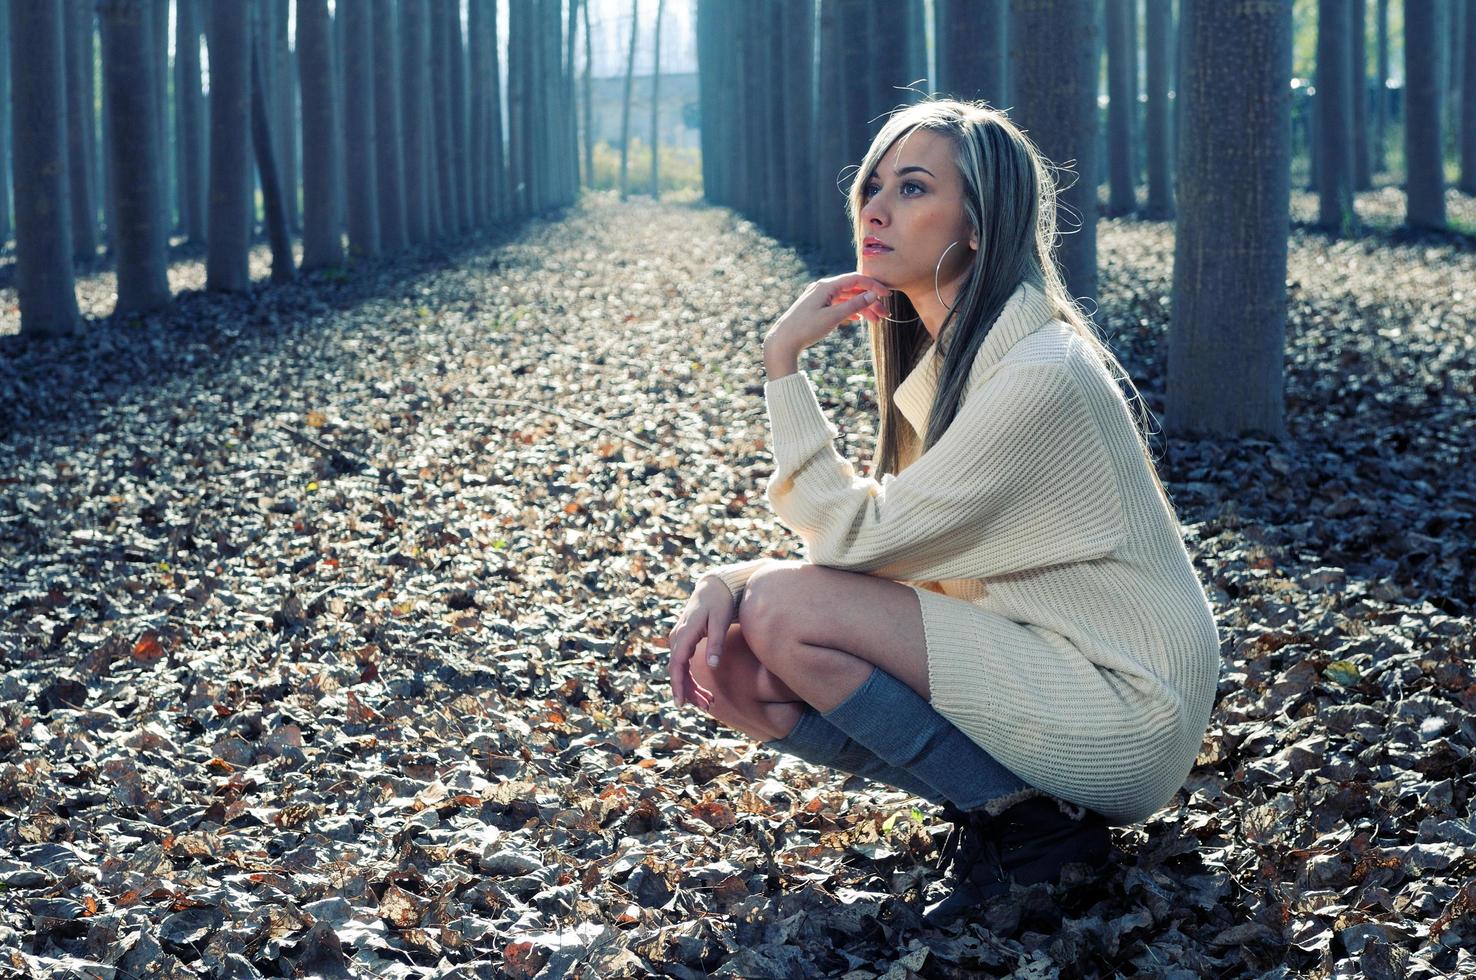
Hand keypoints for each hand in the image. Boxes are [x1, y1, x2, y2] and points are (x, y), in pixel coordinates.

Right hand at [666, 576, 733, 709]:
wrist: (714, 587)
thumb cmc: (719, 602)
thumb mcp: (720, 620)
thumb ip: (716, 643)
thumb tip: (713, 665)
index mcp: (685, 632)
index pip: (677, 663)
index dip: (678, 684)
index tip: (681, 703)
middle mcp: (678, 636)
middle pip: (678, 670)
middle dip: (689, 691)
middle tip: (707, 706)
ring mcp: (679, 639)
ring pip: (680, 669)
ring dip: (691, 687)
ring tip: (709, 702)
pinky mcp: (684, 641)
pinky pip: (683, 664)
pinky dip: (691, 678)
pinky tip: (701, 691)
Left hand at [763, 273, 892, 355]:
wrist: (782, 341)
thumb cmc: (806, 328)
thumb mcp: (833, 317)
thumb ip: (854, 305)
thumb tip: (873, 294)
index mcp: (826, 286)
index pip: (856, 279)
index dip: (873, 286)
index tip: (887, 295)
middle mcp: (823, 288)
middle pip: (853, 290)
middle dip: (870, 301)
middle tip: (884, 315)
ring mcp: (819, 298)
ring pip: (846, 299)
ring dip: (862, 308)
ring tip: (875, 321)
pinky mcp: (816, 308)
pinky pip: (838, 305)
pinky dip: (850, 311)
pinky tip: (858, 318)